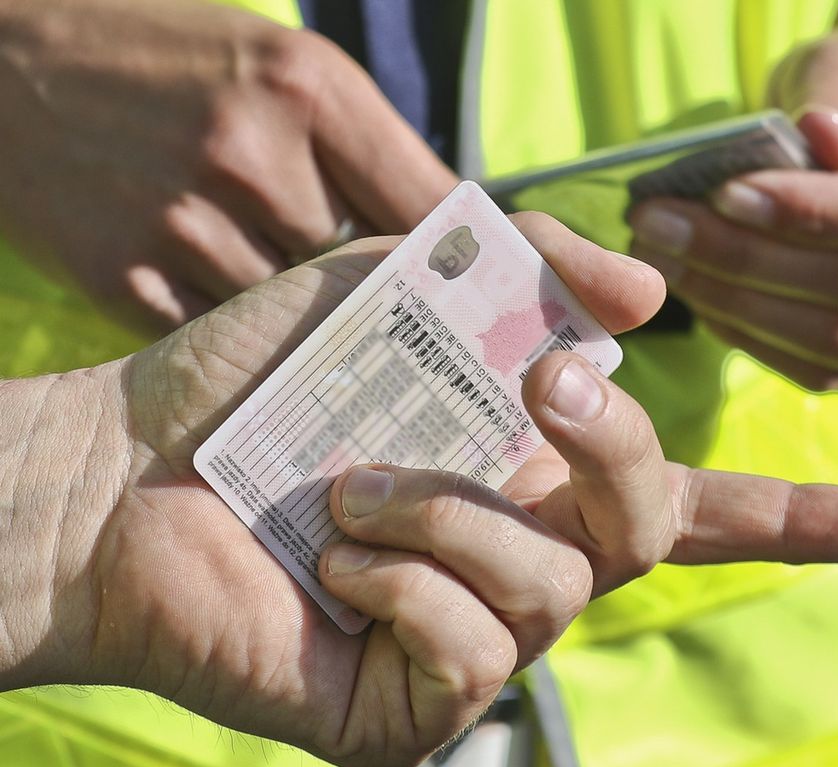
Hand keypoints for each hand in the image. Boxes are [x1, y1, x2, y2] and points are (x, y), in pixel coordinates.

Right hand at [0, 0, 455, 330]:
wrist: (0, 52)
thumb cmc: (157, 53)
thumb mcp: (271, 60)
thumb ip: (355, 143)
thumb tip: (435, 232)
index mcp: (309, 88)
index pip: (430, 202)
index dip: (461, 256)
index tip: (479, 290)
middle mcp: (254, 154)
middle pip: (362, 269)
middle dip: (362, 279)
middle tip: (353, 282)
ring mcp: (185, 221)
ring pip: (290, 312)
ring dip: (286, 305)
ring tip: (249, 262)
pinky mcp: (124, 277)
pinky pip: (216, 332)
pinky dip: (221, 321)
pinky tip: (199, 281)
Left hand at [0, 214, 837, 766]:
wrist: (131, 470)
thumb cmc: (263, 381)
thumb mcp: (400, 280)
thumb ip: (526, 263)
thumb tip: (649, 303)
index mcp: (536, 480)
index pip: (694, 508)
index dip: (800, 523)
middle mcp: (528, 562)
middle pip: (652, 523)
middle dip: (613, 444)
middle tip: (540, 387)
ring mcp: (479, 640)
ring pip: (553, 585)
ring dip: (446, 510)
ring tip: (349, 494)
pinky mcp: (419, 709)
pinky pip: (478, 647)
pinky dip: (405, 581)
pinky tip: (335, 568)